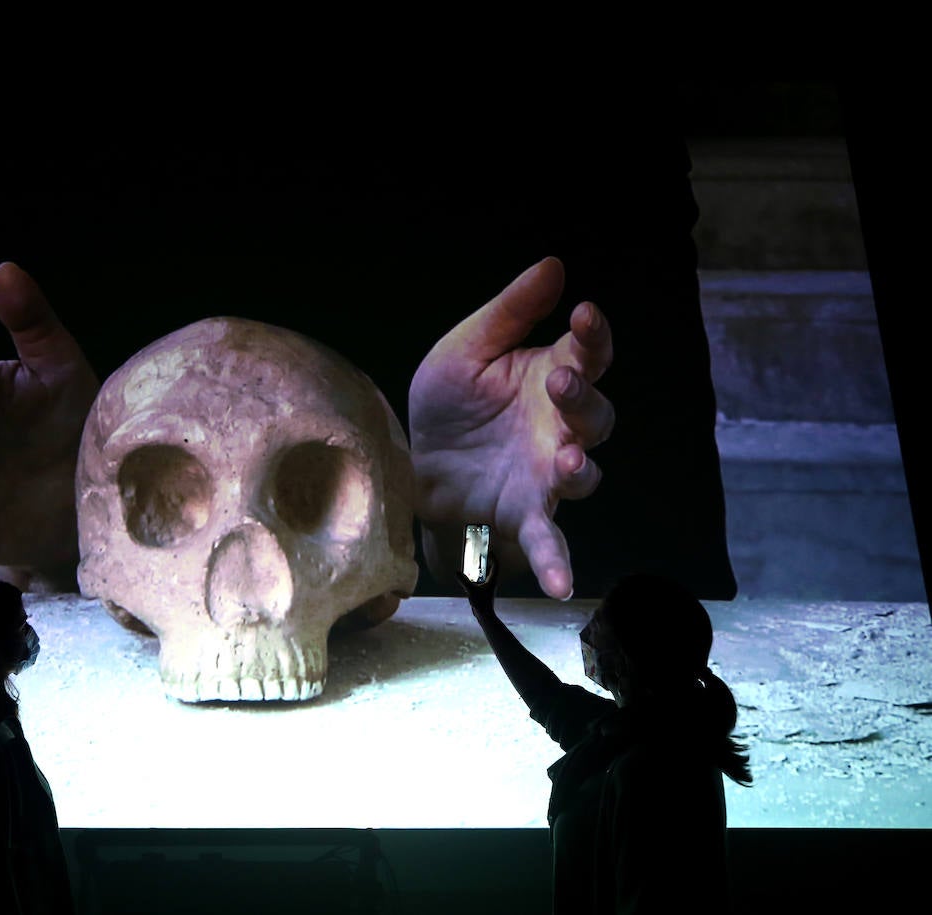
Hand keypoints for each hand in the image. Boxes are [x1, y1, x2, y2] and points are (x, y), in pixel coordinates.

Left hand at [409, 257, 613, 599]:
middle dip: (582, 400)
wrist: (410, 462)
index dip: (594, 334)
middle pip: (596, 415)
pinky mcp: (526, 517)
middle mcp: (560, 428)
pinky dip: (559, 564)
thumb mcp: (467, 349)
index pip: (590, 353)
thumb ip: (509, 312)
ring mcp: (547, 476)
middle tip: (560, 384)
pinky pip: (551, 542)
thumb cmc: (448, 404)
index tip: (583, 314)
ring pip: (584, 473)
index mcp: (551, 377)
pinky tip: (564, 588)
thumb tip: (555, 264)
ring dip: (580, 468)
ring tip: (565, 463)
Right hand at [459, 555, 499, 619]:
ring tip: (473, 563)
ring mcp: (488, 586)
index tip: (488, 550)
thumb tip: (456, 572)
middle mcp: (491, 581)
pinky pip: (481, 579)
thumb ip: (464, 581)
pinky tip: (468, 576)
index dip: (493, 556)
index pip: (495, 565)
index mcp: (492, 580)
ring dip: (480, 568)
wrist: (484, 615)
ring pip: (485, 574)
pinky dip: (476, 575)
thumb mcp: (471, 590)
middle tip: (479, 554)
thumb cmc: (481, 603)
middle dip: (485, 560)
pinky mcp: (484, 590)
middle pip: (490, 567)